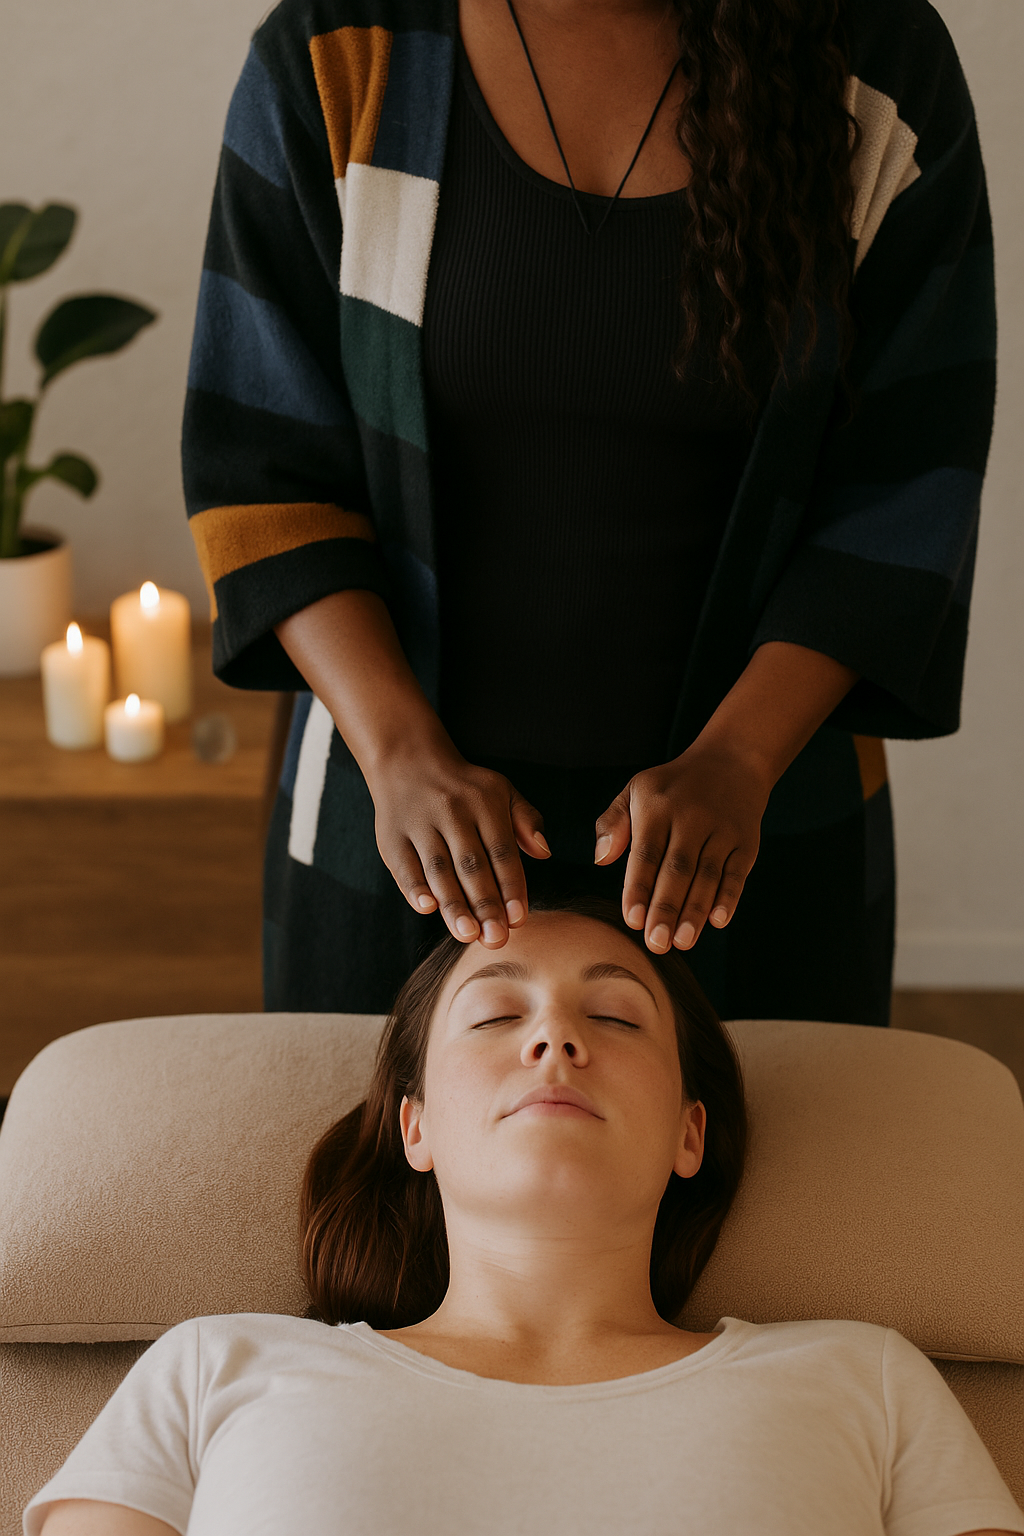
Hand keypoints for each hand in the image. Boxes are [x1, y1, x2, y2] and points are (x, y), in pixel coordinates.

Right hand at [365, 744, 550, 947]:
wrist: (408, 761)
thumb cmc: (465, 787)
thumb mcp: (501, 791)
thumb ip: (526, 820)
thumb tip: (544, 852)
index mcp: (484, 803)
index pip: (501, 851)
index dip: (510, 886)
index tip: (518, 919)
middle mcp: (452, 812)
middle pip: (471, 864)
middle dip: (485, 904)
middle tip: (496, 939)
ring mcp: (420, 823)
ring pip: (439, 869)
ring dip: (453, 904)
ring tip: (468, 934)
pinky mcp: (392, 836)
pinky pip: (404, 864)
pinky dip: (414, 887)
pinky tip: (427, 909)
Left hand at [594, 743, 769, 953]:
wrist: (732, 761)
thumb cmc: (672, 787)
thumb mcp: (636, 791)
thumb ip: (613, 824)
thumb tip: (601, 860)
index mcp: (657, 807)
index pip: (646, 854)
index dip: (639, 888)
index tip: (633, 920)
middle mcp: (691, 817)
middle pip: (677, 870)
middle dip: (666, 908)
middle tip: (656, 943)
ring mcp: (721, 830)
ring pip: (707, 875)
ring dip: (695, 911)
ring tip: (682, 942)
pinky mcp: (746, 841)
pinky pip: (736, 872)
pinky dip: (729, 897)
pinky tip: (718, 920)